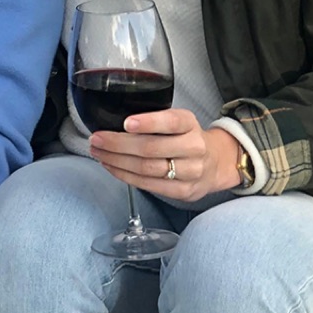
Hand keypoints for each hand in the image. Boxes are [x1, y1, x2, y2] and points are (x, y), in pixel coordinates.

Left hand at [89, 109, 241, 202]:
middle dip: (118, 144)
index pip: (171, 122)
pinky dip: (126, 176)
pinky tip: (113, 167)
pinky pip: (149, 185)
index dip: (148, 122)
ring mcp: (190, 172)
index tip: (127, 122)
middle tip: (97, 139)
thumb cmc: (186, 138)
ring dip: (117, 161)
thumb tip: (115, 122)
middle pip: (151, 148)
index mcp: (190, 124)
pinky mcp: (183, 191)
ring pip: (147, 169)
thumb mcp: (178, 121)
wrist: (215, 163)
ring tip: (99, 153)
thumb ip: (155, 120)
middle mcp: (193, 147)